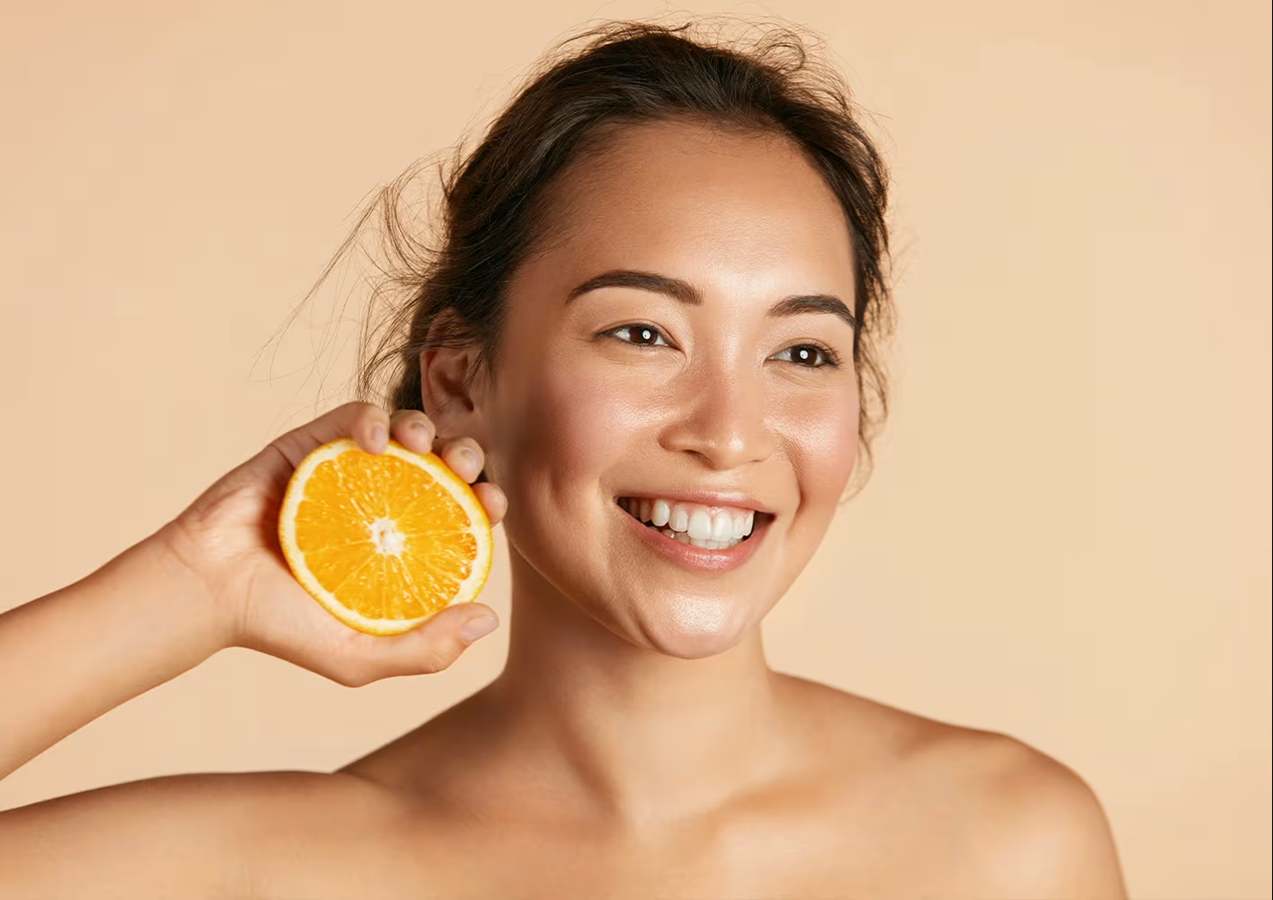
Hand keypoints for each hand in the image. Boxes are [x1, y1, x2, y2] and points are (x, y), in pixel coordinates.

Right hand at [154, 401, 506, 686]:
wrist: (207, 593)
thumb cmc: (281, 629)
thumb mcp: (359, 656)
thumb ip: (425, 650)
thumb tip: (489, 619)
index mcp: (404, 545)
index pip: (462, 514)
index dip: (487, 501)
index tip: (493, 504)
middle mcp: (383, 504)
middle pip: (443, 466)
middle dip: (466, 456)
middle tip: (465, 469)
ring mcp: (348, 471)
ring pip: (405, 431)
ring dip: (426, 427)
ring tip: (423, 444)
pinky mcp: (310, 446)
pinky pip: (351, 417)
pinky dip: (371, 418)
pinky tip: (376, 439)